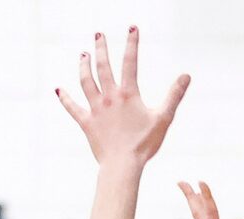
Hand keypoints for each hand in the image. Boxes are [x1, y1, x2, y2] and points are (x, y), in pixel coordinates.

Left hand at [56, 26, 190, 170]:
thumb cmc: (144, 144)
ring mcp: (96, 109)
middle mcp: (109, 97)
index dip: (131, 43)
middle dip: (100, 48)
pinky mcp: (87, 123)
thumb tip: (186, 76)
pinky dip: (65, 98)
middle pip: (103, 66)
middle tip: (98, 34)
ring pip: (86, 81)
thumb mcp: (163, 119)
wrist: (123, 165)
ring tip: (83, 55)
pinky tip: (58, 90)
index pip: (130, 62)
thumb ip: (174, 95)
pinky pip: (73, 108)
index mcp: (128, 94)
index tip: (132, 28)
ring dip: (84, 66)